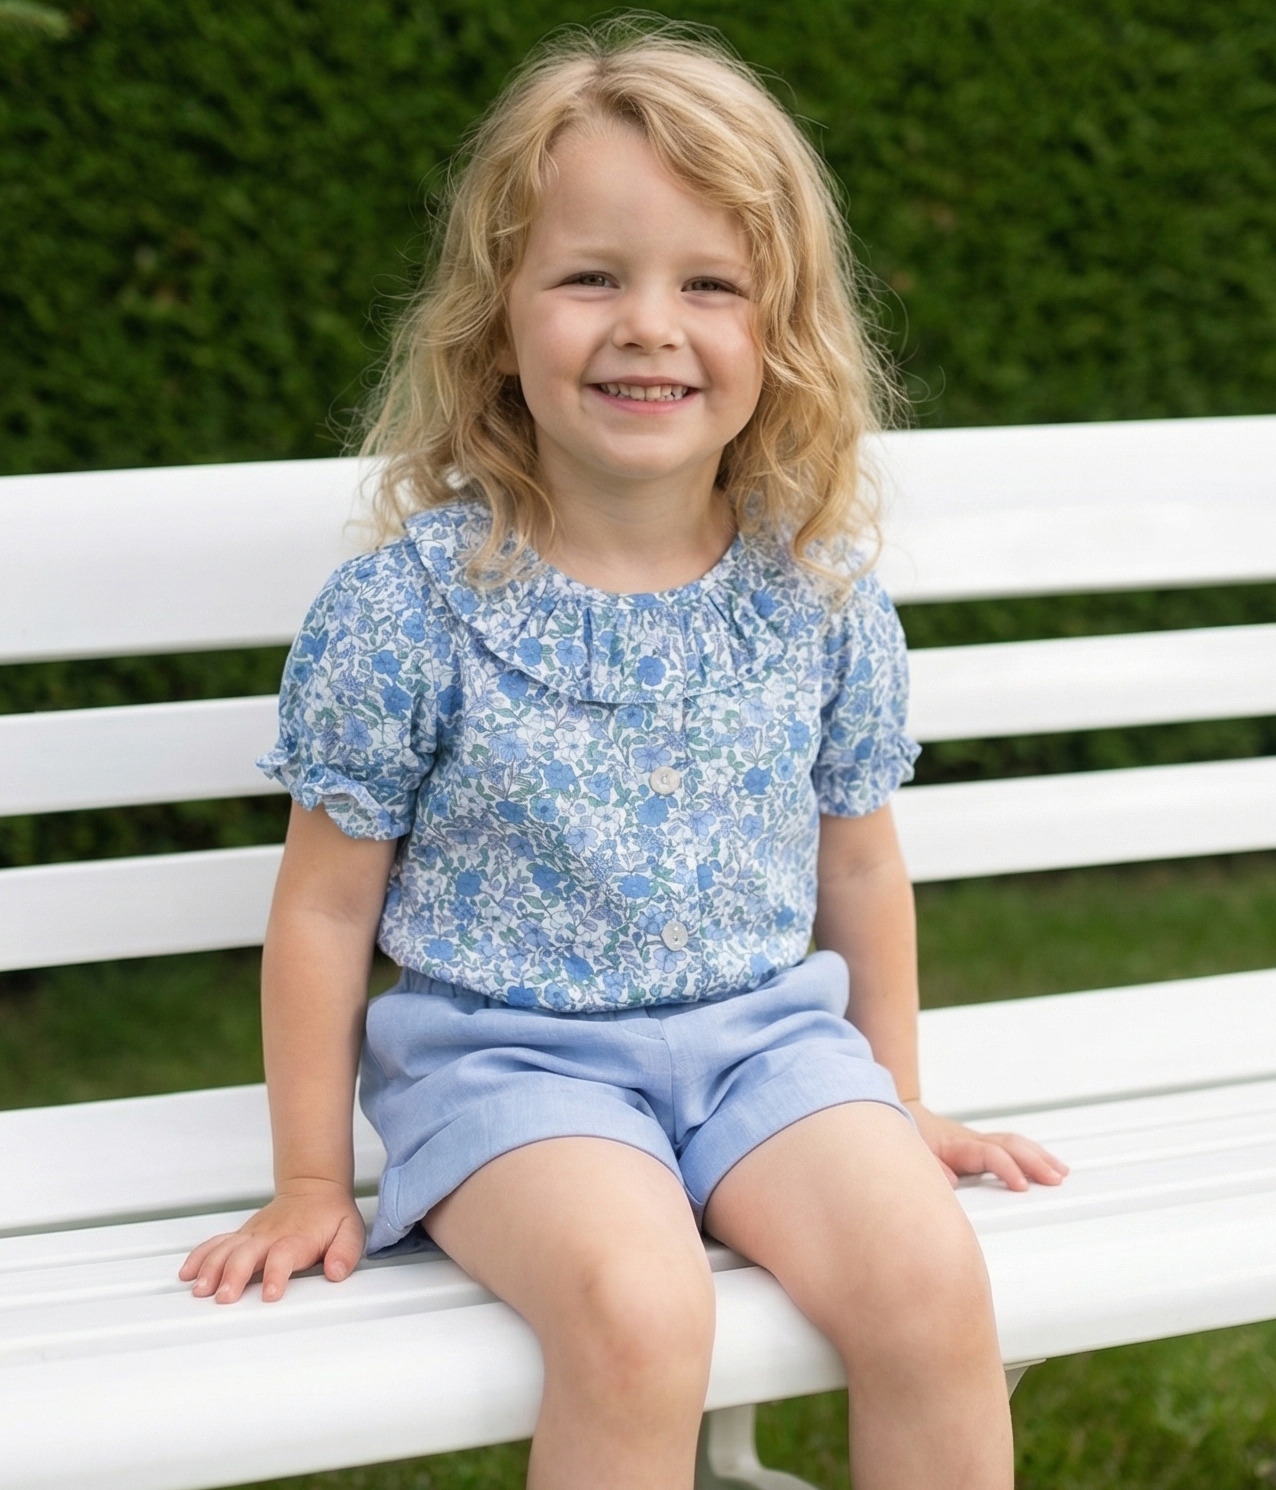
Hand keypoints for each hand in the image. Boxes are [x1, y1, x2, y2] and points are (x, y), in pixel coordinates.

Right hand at [178, 1179, 365, 1303]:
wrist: (314, 1187)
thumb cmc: (331, 1214)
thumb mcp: (351, 1231)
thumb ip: (345, 1252)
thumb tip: (336, 1271)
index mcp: (297, 1238)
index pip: (284, 1255)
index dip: (277, 1274)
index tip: (271, 1294)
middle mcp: (270, 1236)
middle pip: (247, 1254)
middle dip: (234, 1275)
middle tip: (225, 1297)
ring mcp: (252, 1235)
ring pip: (226, 1249)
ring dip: (211, 1269)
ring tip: (201, 1290)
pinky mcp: (241, 1236)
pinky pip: (215, 1244)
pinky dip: (199, 1257)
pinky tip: (187, 1273)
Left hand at [905, 1100, 1068, 1191]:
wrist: (903, 1116)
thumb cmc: (910, 1138)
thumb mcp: (914, 1155)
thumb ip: (930, 1168)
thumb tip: (948, 1181)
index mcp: (959, 1145)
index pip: (991, 1155)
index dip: (1008, 1170)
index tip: (1022, 1186)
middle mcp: (974, 1140)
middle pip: (1011, 1147)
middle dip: (1036, 1162)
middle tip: (1056, 1179)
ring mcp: (980, 1140)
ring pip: (1016, 1144)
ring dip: (1040, 1157)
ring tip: (1060, 1172)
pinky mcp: (983, 1143)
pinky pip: (1013, 1146)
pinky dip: (1033, 1153)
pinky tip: (1046, 1163)